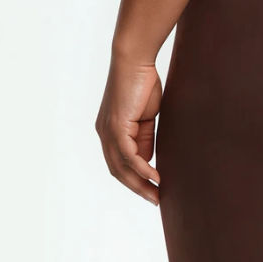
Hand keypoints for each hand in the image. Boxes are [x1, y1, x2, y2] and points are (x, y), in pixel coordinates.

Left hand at [95, 56, 162, 204]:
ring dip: (140, 184)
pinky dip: (141, 168)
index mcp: (110, 132)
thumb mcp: (145, 117)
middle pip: (118, 171)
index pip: (119, 164)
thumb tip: (147, 160)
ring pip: (121, 167)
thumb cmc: (142, 83)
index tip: (152, 191)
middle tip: (155, 200)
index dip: (134, 180)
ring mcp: (108, 131)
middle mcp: (105, 134)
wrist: (135, 61)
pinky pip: (128, 155)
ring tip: (157, 195)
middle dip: (137, 188)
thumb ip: (144, 138)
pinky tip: (154, 178)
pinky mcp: (116, 126)